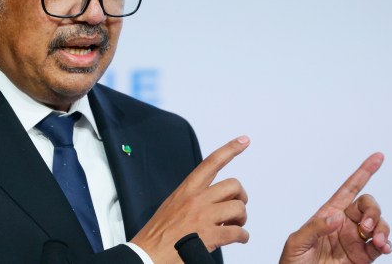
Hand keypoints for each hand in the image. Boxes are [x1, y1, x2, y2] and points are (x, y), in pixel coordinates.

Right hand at [132, 136, 250, 262]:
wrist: (147, 254)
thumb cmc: (158, 233)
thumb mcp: (172, 205)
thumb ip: (191, 198)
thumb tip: (212, 201)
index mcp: (186, 189)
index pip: (211, 162)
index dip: (230, 149)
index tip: (244, 140)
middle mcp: (196, 199)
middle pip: (233, 185)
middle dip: (241, 197)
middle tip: (237, 208)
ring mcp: (204, 217)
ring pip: (238, 208)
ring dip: (242, 218)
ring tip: (236, 226)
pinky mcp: (210, 236)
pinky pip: (237, 232)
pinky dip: (243, 236)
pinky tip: (239, 239)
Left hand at [279, 153, 391, 263]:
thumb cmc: (293, 263)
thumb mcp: (297, 242)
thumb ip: (315, 228)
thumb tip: (337, 218)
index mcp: (328, 214)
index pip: (349, 189)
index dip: (363, 172)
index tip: (378, 157)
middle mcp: (345, 224)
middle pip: (368, 206)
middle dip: (373, 211)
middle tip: (366, 227)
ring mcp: (355, 240)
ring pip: (378, 225)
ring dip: (382, 229)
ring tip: (377, 242)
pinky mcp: (363, 257)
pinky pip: (380, 246)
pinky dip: (387, 244)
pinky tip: (384, 247)